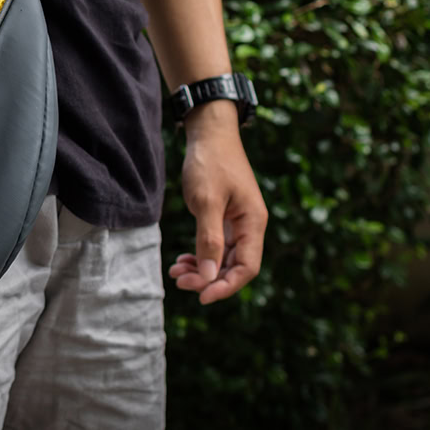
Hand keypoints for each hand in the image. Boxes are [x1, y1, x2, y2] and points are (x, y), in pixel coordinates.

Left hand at [168, 101, 267, 303]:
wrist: (209, 133)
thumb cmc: (210, 163)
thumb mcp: (206, 202)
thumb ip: (208, 240)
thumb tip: (208, 278)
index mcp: (253, 223)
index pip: (247, 268)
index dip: (225, 286)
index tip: (201, 296)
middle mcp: (249, 226)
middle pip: (234, 267)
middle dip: (208, 279)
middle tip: (179, 280)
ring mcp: (237, 222)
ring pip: (222, 258)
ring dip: (202, 269)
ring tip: (177, 272)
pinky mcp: (223, 217)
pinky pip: (215, 246)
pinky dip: (200, 255)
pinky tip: (182, 259)